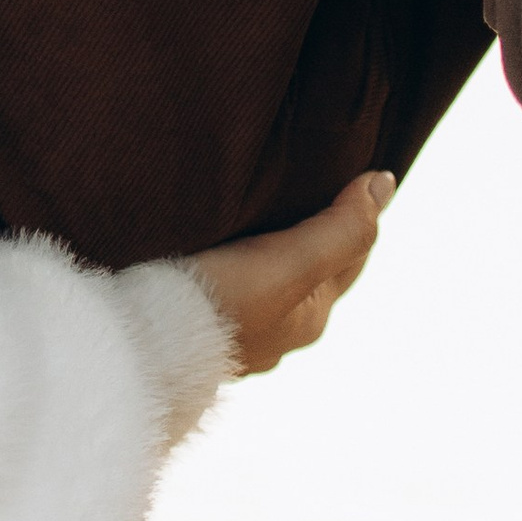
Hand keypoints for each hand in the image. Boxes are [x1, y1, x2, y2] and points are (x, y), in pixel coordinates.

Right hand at [191, 171, 393, 375]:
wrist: (137, 351)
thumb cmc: (217, 305)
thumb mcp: (291, 263)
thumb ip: (340, 228)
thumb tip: (384, 184)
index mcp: (308, 319)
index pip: (349, 255)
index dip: (353, 212)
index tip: (350, 169)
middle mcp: (276, 331)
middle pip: (307, 266)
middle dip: (309, 226)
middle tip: (303, 176)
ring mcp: (232, 333)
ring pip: (264, 275)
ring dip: (263, 242)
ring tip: (254, 201)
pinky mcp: (190, 326)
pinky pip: (222, 283)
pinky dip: (227, 257)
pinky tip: (207, 241)